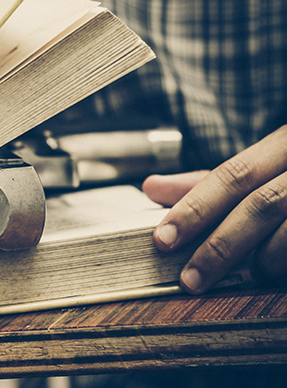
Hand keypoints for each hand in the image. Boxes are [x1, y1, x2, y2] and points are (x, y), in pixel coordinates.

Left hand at [143, 125, 286, 293]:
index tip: (161, 240)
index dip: (195, 208)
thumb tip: (152, 188)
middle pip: (260, 206)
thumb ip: (210, 181)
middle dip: (220, 246)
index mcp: (286, 143)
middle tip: (189, 280)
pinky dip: (286, 268)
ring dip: (263, 260)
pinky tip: (276, 277)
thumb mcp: (262, 166)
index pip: (232, 174)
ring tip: (249, 273)